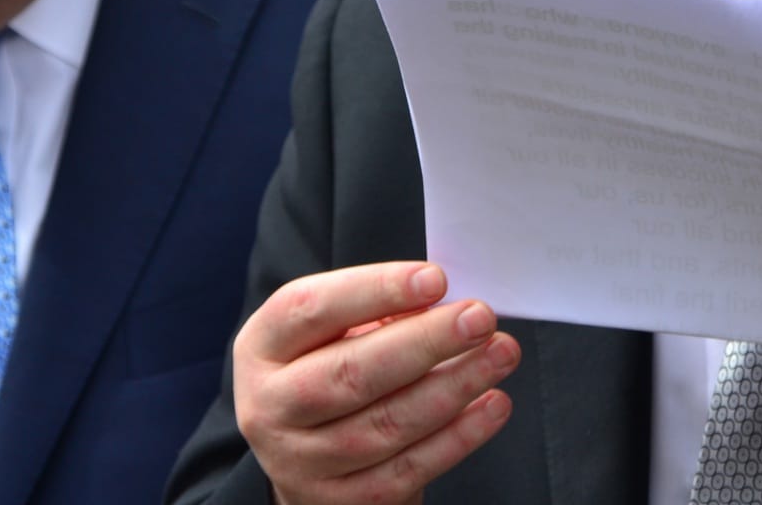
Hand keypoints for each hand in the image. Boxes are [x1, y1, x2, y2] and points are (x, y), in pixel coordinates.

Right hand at [231, 261, 519, 504]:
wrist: (303, 454)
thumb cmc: (326, 368)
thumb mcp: (329, 332)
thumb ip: (374, 312)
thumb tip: (441, 301)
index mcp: (262, 347)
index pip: (311, 309)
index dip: (375, 291)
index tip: (435, 278)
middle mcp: (270, 407)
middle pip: (351, 373)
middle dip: (425, 342)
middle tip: (480, 318)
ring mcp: (302, 462)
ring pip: (386, 424)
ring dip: (454, 386)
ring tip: (499, 353)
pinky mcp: (341, 502)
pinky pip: (408, 469)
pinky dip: (458, 437)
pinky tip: (491, 405)